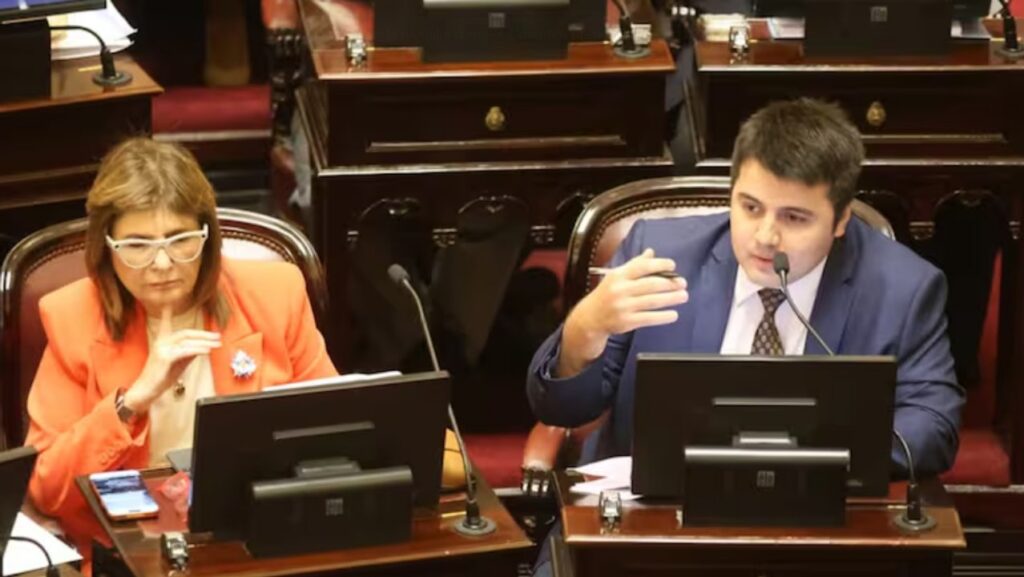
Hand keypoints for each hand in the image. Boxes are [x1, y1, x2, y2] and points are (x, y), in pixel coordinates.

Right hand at [123, 306, 220, 413]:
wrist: (146, 391)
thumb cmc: (162, 377)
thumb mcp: (178, 363)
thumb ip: (188, 353)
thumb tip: (203, 346)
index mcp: (162, 342)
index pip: (165, 325)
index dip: (167, 314)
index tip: (168, 303)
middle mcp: (161, 342)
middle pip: (185, 333)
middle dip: (203, 334)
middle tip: (217, 336)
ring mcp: (162, 349)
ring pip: (187, 341)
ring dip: (205, 342)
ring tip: (217, 344)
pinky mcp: (165, 358)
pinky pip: (185, 351)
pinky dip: (197, 350)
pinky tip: (207, 351)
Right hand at [558, 249, 687, 376]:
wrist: (590, 318)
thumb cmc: (606, 294)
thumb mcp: (617, 277)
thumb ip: (634, 265)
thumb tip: (651, 253)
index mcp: (618, 275)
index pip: (642, 266)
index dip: (660, 264)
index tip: (673, 266)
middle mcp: (620, 290)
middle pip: (650, 284)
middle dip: (670, 283)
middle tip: (683, 283)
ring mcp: (623, 306)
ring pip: (652, 301)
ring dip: (671, 298)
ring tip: (683, 296)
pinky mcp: (626, 322)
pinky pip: (649, 318)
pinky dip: (663, 316)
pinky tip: (673, 314)